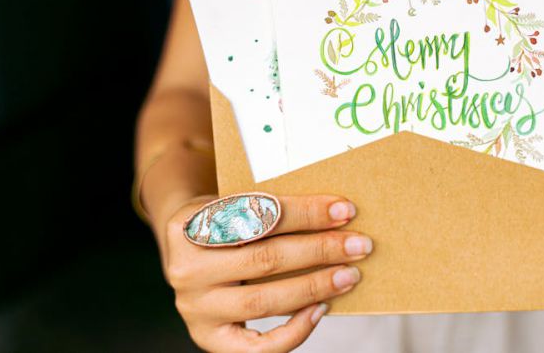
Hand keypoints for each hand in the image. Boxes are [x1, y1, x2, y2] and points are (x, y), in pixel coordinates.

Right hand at [160, 195, 370, 352]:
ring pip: (264, 300)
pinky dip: (294, 330)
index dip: (305, 212)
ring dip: (314, 286)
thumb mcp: (232, 205)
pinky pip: (258, 346)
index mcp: (189, 226)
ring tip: (348, 275)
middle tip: (358, 244)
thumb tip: (335, 214)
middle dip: (319, 250)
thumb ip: (267, 208)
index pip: (255, 216)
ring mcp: (195, 309)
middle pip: (264, 259)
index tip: (344, 209)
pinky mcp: (209, 338)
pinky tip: (320, 308)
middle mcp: (186, 270)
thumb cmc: (223, 223)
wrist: (187, 252)